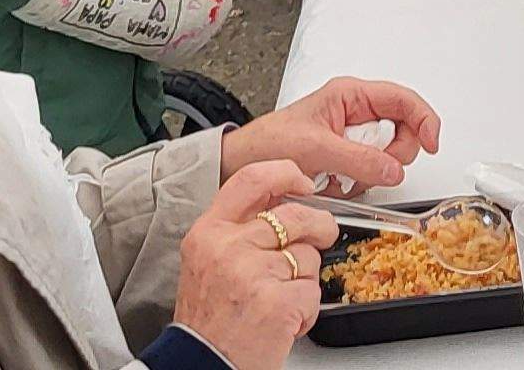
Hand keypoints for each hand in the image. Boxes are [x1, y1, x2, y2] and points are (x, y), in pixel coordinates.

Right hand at [173, 161, 330, 366]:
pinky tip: (284, 322)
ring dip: (305, 280)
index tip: (303, 181)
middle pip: (296, 215)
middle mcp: (228, 248)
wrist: (202, 365)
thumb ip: (239, 230)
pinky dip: (307, 311)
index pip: (251, 179)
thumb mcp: (208, 262)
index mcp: (208, 233)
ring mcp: (252, 274)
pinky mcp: (277, 302)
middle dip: (320, 227)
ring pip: (308, 257)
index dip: (286, 173)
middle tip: (322, 237)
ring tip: (280, 300)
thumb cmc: (209, 321)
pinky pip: (313, 293)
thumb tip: (284, 201)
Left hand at [222, 76, 443, 190]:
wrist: (239, 165)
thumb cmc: (267, 144)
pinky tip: (334, 185)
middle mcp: (355, 112)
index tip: (431, 145)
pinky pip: (370, 171)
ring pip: (387, 155)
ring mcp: (351, 135)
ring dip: (370, 174)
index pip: (403, 100)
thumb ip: (358, 159)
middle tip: (371, 170)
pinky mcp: (345, 157)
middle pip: (402, 131)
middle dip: (392, 156)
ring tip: (340, 179)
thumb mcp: (315, 149)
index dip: (424, 121)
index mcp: (350, 95)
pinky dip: (357, 184)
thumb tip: (395, 168)